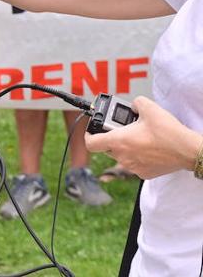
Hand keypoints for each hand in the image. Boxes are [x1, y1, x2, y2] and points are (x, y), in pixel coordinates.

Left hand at [84, 96, 202, 179]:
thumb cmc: (168, 131)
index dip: (88, 135)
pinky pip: (134, 164)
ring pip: (121, 156)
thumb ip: (135, 102)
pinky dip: (137, 156)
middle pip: (107, 148)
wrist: (188, 151)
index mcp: (119, 141)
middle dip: (112, 137)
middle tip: (123, 129)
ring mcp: (133, 167)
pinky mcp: (145, 174)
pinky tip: (148, 148)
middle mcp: (123, 157)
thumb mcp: (148, 107)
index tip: (92, 130)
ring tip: (139, 138)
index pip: (91, 143)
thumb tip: (132, 106)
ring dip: (125, 147)